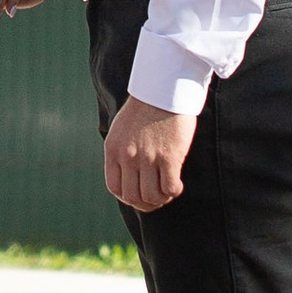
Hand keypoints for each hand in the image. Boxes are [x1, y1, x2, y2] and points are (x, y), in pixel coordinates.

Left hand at [104, 95, 192, 214]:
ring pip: (152, 196)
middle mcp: (128, 156)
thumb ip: (122, 151)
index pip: (115, 188)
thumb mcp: (122, 129)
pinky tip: (177, 184)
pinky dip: (174, 191)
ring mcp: (148, 158)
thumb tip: (130, 176)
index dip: (128, 198)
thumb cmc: (146, 107)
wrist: (164, 88)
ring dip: (162, 199)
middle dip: (146, 204)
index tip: (140, 195)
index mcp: (113, 150)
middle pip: (133, 197)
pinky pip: (170, 188)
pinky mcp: (169, 156)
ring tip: (168, 191)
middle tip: (158, 198)